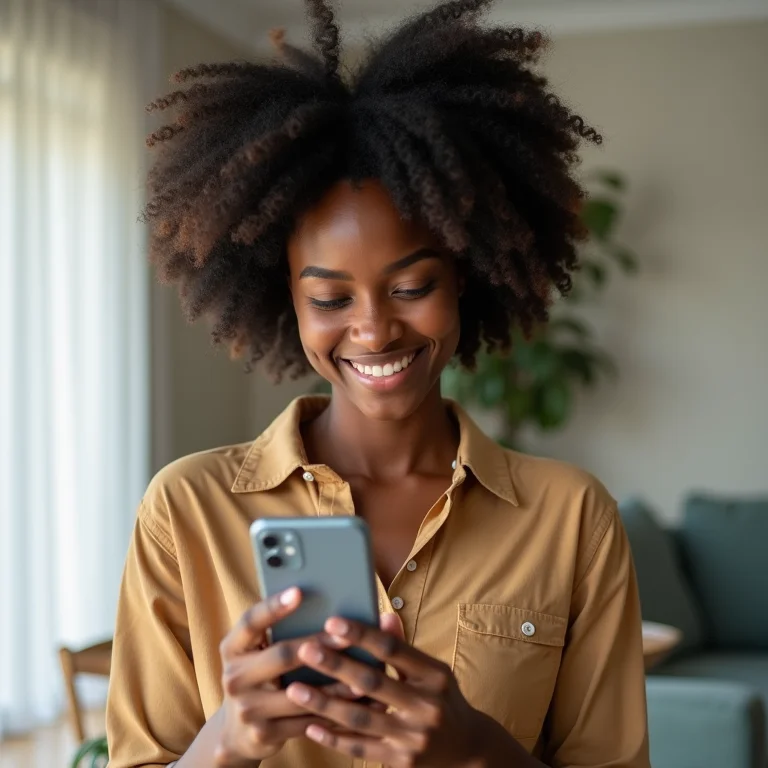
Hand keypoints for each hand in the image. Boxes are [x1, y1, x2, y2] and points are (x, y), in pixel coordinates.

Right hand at [214, 589, 398, 766]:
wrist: (238, 731)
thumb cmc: (260, 675)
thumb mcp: (258, 652)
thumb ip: (279, 630)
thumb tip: (324, 600)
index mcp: (233, 648)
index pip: (251, 621)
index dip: (274, 607)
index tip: (299, 592)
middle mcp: (235, 676)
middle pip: (281, 655)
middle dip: (319, 643)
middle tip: (349, 635)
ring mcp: (247, 708)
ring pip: (300, 693)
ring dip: (336, 685)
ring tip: (365, 674)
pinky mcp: (263, 733)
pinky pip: (306, 722)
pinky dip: (334, 713)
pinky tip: (357, 704)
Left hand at [284, 616, 489, 766]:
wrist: (468, 751)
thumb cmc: (442, 700)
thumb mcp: (433, 672)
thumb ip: (404, 647)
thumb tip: (383, 615)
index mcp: (434, 676)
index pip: (392, 650)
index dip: (361, 635)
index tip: (332, 622)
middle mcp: (426, 706)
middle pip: (373, 682)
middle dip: (336, 665)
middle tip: (304, 649)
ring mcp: (414, 737)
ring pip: (361, 718)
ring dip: (324, 704)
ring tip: (294, 689)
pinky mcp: (402, 762)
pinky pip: (361, 748)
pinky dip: (334, 738)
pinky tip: (310, 726)